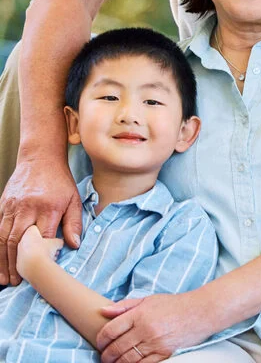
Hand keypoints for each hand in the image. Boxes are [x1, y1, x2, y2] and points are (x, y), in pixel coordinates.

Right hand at [0, 157, 81, 285]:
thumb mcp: (73, 199)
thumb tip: (73, 245)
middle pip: (18, 242)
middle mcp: (28, 208)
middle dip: (17, 265)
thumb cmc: (59, 181)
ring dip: (3, 261)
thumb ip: (74, 222)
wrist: (40, 158)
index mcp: (49, 207)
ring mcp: (12, 207)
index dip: (41, 257)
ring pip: (3, 239)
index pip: (43, 238)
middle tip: (18, 282)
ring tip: (7, 279)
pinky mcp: (2, 206)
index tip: (42, 272)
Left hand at [98, 292, 205, 362]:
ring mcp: (154, 343)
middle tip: (105, 356)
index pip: (110, 330)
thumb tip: (103, 310)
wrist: (200, 312)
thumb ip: (126, 305)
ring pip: (126, 360)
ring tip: (114, 362)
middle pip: (116, 348)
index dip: (100, 340)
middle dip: (106, 355)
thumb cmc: (174, 305)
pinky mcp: (163, 354)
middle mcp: (145, 328)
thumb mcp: (150, 299)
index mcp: (140, 313)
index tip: (100, 343)